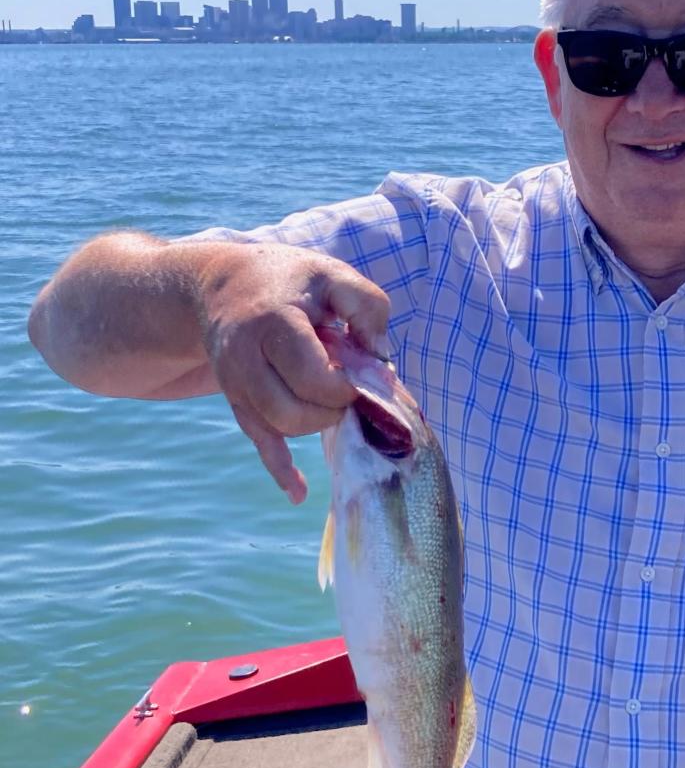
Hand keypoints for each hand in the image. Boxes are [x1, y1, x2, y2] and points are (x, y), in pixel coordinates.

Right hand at [197, 244, 389, 501]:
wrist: (219, 284)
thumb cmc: (289, 280)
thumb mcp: (332, 275)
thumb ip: (367, 308)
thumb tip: (383, 364)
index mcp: (273, 322)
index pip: (312, 377)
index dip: (345, 387)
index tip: (359, 374)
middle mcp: (245, 357)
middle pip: (290, 411)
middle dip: (330, 411)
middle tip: (347, 391)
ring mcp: (237, 383)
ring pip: (278, 428)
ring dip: (315, 425)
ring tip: (332, 402)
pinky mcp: (238, 400)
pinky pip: (258, 441)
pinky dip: (279, 468)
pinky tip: (297, 492)